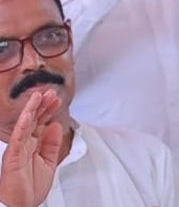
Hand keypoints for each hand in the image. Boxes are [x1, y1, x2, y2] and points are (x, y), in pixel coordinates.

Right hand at [0, 89, 65, 206]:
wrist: (21, 206)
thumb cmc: (30, 189)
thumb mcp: (48, 163)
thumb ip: (51, 144)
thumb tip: (55, 126)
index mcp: (34, 147)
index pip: (41, 123)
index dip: (48, 110)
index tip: (56, 99)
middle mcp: (25, 146)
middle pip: (34, 120)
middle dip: (42, 105)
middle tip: (50, 92)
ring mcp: (18, 149)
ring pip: (25, 125)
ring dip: (32, 109)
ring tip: (39, 96)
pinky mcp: (13, 156)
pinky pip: (18, 137)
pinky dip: (24, 124)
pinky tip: (29, 114)